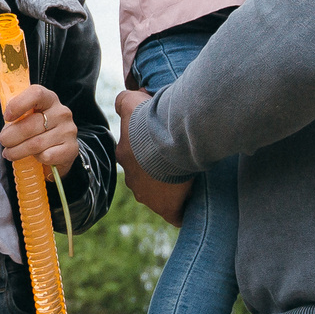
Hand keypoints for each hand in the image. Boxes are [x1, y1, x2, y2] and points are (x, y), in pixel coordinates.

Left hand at [0, 83, 78, 169]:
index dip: (18, 104)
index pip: (36, 94)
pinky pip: (47, 156)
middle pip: (30, 125)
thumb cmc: (36, 126)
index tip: (6, 117)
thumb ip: (10, 96)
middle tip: (3, 141)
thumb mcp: (25, 110)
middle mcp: (61, 112)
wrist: (59, 148)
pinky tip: (33, 157)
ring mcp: (68, 131)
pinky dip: (36, 158)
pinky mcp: (71, 149)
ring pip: (35, 144)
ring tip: (9, 153)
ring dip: (17, 151)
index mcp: (49, 98)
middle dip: (10, 136)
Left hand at [114, 90, 189, 226]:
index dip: (148, 152)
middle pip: (144, 177)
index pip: (134, 156)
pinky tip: (190, 206)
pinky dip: (180, 212)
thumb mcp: (132, 101)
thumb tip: (127, 99)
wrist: (170, 139)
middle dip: (158, 171)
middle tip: (178, 162)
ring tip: (188, 180)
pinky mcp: (164, 206)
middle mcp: (131, 178)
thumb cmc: (151, 120)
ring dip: (170, 189)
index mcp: (124, 154)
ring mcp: (146, 195)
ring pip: (157, 195)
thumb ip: (124, 100)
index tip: (164, 147)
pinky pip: (173, 215)